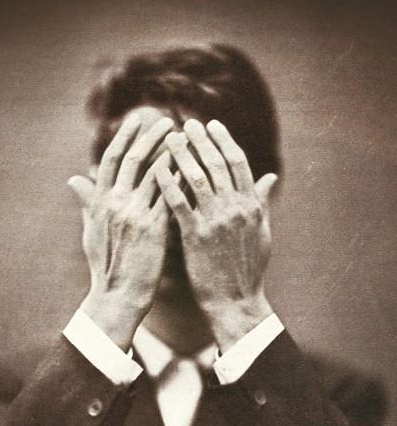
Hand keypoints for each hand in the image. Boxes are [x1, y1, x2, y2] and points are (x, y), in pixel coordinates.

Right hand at [68, 113, 173, 349]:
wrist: (115, 297)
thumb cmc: (104, 266)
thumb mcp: (90, 230)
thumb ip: (87, 202)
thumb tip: (75, 179)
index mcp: (100, 202)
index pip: (112, 160)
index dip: (125, 137)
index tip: (138, 119)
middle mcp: (115, 204)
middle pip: (134, 160)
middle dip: (151, 137)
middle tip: (166, 121)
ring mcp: (135, 215)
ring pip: (156, 175)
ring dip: (172, 153)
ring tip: (186, 138)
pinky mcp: (154, 229)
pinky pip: (171, 197)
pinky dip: (182, 180)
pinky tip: (195, 167)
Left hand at [155, 118, 276, 351]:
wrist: (236, 302)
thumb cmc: (248, 268)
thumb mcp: (262, 231)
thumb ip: (262, 201)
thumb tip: (268, 176)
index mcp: (251, 205)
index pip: (237, 163)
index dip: (224, 141)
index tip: (212, 126)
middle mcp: (235, 209)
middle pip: (216, 165)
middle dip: (201, 141)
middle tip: (187, 124)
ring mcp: (215, 222)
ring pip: (197, 179)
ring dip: (183, 156)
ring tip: (170, 138)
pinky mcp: (195, 237)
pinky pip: (179, 205)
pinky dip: (167, 184)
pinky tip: (156, 169)